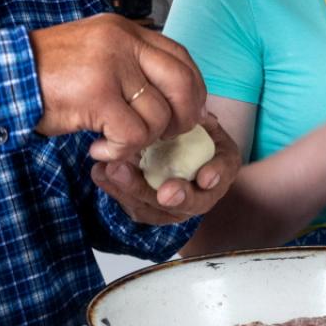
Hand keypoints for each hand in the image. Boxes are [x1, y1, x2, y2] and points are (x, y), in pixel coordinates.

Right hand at [28, 15, 205, 158]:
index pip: (181, 57)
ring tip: (113, 144)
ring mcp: (111, 67)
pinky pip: (132, 135)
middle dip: (182, 119)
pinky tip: (98, 150)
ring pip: (159, 117)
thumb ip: (130, 66)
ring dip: (141, 141)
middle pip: (183, 84)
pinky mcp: (97, 95)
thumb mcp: (94, 54)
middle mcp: (123, 42)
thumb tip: (173, 97)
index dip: (192, 90)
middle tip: (162, 136)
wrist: (1, 77)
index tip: (186, 114)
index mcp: (125, 30)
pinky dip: (119, 151)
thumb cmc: (44, 73)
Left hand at [91, 113, 242, 222]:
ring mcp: (173, 207)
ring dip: (134, 190)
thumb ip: (201, 120)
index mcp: (220, 166)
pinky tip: (100, 173)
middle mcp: (201, 193)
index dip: (217, 175)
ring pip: (155, 208)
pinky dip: (114, 189)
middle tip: (164, 192)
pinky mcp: (147, 210)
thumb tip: (202, 115)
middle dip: (176, 197)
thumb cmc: (190, 133)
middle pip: (191, 202)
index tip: (204, 177)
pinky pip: (131, 206)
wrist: (170, 151)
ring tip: (114, 170)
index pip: (224, 172)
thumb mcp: (201, 122)